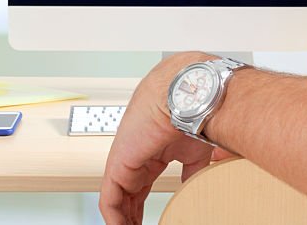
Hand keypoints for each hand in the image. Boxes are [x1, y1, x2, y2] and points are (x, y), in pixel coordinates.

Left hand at [98, 52, 217, 224]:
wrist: (189, 94)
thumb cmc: (196, 110)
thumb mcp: (196, 149)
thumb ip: (192, 169)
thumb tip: (195, 186)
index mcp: (154, 148)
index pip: (143, 182)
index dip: (145, 203)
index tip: (155, 218)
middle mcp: (137, 152)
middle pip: (129, 193)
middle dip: (133, 215)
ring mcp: (126, 158)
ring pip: (117, 199)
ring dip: (124, 220)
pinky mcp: (118, 164)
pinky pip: (110, 200)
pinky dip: (115, 219)